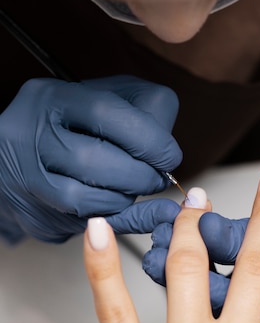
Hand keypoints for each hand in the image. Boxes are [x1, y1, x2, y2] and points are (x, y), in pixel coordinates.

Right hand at [0, 75, 181, 242]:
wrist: (29, 154)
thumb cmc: (81, 124)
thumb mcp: (115, 98)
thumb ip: (148, 111)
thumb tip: (167, 152)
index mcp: (53, 98)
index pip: (104, 113)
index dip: (147, 138)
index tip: (169, 155)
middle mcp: (31, 136)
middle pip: (90, 160)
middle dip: (139, 175)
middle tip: (157, 178)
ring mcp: (27, 178)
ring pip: (82, 198)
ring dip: (125, 198)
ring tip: (138, 188)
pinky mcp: (35, 213)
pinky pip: (81, 225)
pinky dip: (115, 219)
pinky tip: (130, 210)